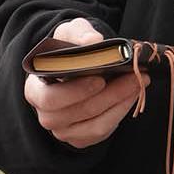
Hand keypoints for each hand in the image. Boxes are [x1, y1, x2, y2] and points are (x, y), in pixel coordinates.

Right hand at [23, 16, 148, 148]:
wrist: (74, 69)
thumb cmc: (68, 53)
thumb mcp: (69, 34)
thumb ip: (79, 34)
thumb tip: (92, 42)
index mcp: (35, 90)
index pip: (50, 98)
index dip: (75, 91)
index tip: (100, 78)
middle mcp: (46, 115)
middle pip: (79, 112)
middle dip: (110, 94)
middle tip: (133, 76)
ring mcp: (63, 131)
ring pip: (96, 124)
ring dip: (121, 102)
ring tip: (138, 82)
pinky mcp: (80, 139)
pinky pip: (103, 131)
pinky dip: (120, 112)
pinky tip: (131, 95)